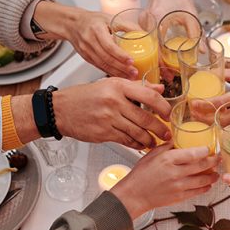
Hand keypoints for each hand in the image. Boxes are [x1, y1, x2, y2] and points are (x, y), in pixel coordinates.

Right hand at [10, 79, 171, 149]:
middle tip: (166, 134)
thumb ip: (137, 88)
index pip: (149, 96)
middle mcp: (114, 101)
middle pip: (145, 118)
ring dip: (149, 139)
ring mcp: (108, 118)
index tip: (168, 115)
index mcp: (118, 86)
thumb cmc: (86, 96)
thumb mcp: (111, 84)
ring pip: (137, 132)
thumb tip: (160, 90)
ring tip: (154, 142)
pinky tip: (140, 145)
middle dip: (160, 129)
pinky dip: (135, 144)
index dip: (163, 107)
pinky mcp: (103, 133)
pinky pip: (125, 140)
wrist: (61, 109)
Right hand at [33, 1, 135, 78]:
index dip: (120, 54)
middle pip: (106, 58)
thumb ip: (127, 25)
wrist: (73, 24)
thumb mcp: (109, 17)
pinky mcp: (86, 58)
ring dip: (117, 72)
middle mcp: (89, 41)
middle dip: (121, 67)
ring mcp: (86, 51)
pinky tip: (120, 76)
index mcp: (96, 29)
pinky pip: (99, 67)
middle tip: (134, 72)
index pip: (109, 45)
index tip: (131, 60)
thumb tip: (145, 34)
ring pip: (103, 64)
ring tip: (130, 76)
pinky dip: (110, 72)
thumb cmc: (93, 20)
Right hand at [112, 144, 219, 218]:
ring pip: (203, 180)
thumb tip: (178, 139)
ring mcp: (179, 186)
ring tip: (216, 173)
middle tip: (218, 158)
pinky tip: (208, 184)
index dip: (205, 151)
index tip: (210, 148)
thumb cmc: (141, 174)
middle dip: (214, 161)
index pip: (193, 153)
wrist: (135, 195)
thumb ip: (167, 147)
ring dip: (212, 176)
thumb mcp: (152, 154)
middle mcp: (175, 172)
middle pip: (202, 166)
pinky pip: (197, 191)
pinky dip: (205, 187)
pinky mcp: (179, 197)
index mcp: (168, 159)